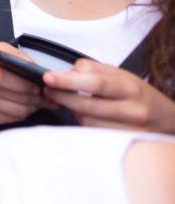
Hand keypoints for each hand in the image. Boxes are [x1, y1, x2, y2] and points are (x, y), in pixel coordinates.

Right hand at [0, 43, 44, 123]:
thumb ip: (20, 57)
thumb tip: (40, 73)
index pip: (1, 77)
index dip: (24, 84)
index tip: (38, 85)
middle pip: (13, 96)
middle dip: (35, 97)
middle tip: (46, 95)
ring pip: (16, 111)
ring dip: (32, 107)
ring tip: (38, 101)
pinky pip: (11, 119)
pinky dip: (22, 114)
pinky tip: (25, 105)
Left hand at [43, 59, 174, 133]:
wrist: (165, 118)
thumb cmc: (137, 94)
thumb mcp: (120, 74)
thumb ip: (92, 68)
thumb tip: (69, 72)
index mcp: (130, 87)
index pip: (95, 83)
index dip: (68, 81)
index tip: (48, 77)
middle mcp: (132, 110)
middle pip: (87, 105)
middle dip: (62, 96)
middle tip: (48, 88)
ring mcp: (129, 130)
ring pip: (87, 121)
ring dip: (72, 110)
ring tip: (68, 100)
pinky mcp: (123, 143)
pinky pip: (93, 133)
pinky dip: (83, 122)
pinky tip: (83, 114)